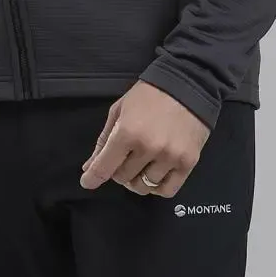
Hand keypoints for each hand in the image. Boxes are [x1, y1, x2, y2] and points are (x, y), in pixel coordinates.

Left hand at [79, 80, 210, 196]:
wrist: (188, 85)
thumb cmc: (149, 95)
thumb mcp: (120, 110)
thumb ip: (104, 139)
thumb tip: (90, 167)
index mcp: (127, 132)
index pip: (105, 167)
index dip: (92, 178)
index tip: (88, 182)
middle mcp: (148, 148)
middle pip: (123, 178)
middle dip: (118, 170)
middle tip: (124, 157)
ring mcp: (169, 157)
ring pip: (144, 187)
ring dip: (137, 178)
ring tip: (140, 164)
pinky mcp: (187, 163)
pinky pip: (167, 190)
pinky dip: (157, 187)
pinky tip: (155, 174)